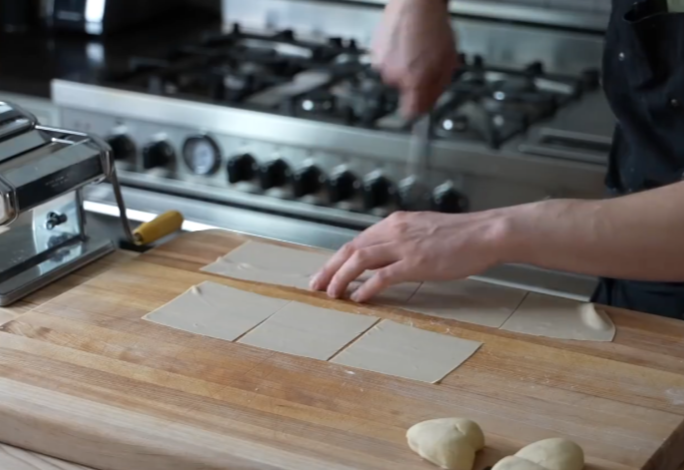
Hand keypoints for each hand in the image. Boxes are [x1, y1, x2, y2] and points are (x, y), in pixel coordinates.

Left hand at [309, 211, 510, 301]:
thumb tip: (382, 258)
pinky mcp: (417, 262)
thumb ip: (400, 240)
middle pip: (351, 249)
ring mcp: (405, 246)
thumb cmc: (459, 235)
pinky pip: (383, 276)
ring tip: (331, 293)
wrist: (485, 233)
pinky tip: (359, 298)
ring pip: (361, 260)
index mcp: (395, 222)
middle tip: (316, 285)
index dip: (338, 258)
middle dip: (330, 268)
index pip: (357, 240)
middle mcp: (394, 230)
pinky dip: (367, 287)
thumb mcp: (422, 230)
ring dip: (341, 277)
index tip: (326, 272)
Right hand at [372, 0, 457, 117]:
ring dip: (404, 69)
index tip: (420, 110)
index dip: (417, 112)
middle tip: (427, 66)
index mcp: (414, 81)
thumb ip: (437, 90)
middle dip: (415, 83)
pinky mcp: (374, 53)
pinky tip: (405, 43)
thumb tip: (427, 107)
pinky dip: (394, 57)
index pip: (410, 114)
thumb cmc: (433, 27)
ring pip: (394, 77)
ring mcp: (381, 64)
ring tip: (416, 50)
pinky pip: (386, 63)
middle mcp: (394, 76)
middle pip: (404, 92)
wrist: (416, 2)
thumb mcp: (448, 63)